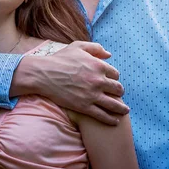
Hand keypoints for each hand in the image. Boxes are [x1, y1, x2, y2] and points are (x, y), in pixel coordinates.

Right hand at [13, 41, 127, 124]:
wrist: (44, 74)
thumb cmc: (60, 59)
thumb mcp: (78, 47)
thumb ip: (95, 48)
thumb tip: (109, 55)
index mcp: (98, 65)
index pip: (115, 74)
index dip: (114, 78)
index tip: (112, 81)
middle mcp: (98, 80)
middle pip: (117, 89)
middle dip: (119, 92)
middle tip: (118, 95)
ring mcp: (92, 95)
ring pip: (114, 104)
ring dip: (121, 108)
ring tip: (125, 110)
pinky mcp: (84, 107)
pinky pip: (102, 115)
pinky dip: (111, 119)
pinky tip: (115, 121)